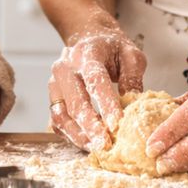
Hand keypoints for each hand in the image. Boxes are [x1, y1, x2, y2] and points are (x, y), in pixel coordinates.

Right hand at [48, 27, 146, 151]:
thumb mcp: (130, 54)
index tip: (117, 124)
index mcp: (87, 54)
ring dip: (79, 135)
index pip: (95, 80)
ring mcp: (55, 83)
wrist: (87, 39)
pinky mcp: (53, 97)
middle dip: (90, 126)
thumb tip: (134, 102)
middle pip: (74, 101)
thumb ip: (133, 76)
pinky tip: (88, 143)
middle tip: (106, 145)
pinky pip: (57, 121)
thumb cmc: (111, 49)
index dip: (106, 104)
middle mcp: (65, 68)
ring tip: (97, 148)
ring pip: (61, 115)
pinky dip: (71, 135)